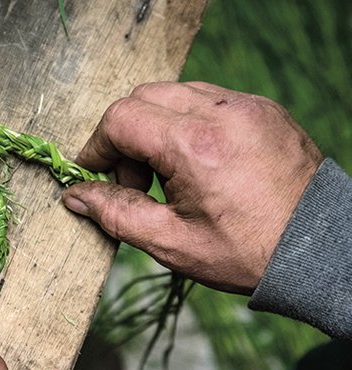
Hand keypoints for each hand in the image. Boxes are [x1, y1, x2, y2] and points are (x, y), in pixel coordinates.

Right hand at [63, 81, 322, 293]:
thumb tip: (75, 196)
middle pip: (144, 98)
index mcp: (195, 147)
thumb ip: (116, 213)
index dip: (97, 147)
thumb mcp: (172, 243)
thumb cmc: (248, 252)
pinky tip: (196, 162)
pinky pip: (207, 98)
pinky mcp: (263, 109)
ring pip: (174, 93)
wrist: (319, 250)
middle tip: (135, 181)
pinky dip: (187, 122)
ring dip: (155, 126)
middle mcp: (221, 113)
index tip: (95, 175)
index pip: (121, 120)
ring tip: (168, 173)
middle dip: (125, 136)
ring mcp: (246, 106)